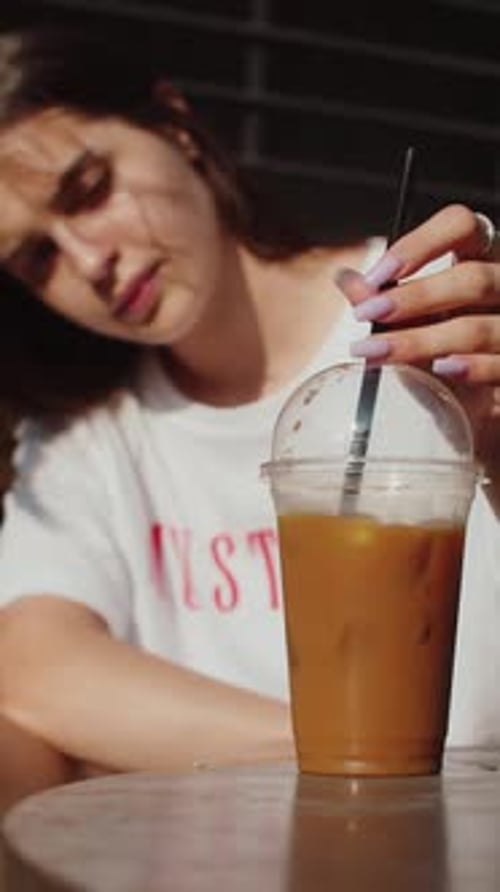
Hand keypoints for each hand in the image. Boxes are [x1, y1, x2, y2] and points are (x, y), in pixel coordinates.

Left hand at [335, 204, 499, 468]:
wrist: (480, 400)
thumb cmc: (448, 344)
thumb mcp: (417, 318)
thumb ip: (385, 299)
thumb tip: (346, 279)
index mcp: (483, 257)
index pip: (462, 225)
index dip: (421, 244)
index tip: (379, 274)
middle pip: (472, 279)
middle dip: (416, 298)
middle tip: (369, 314)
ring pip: (478, 328)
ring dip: (422, 341)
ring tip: (377, 352)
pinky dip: (472, 367)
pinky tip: (442, 369)